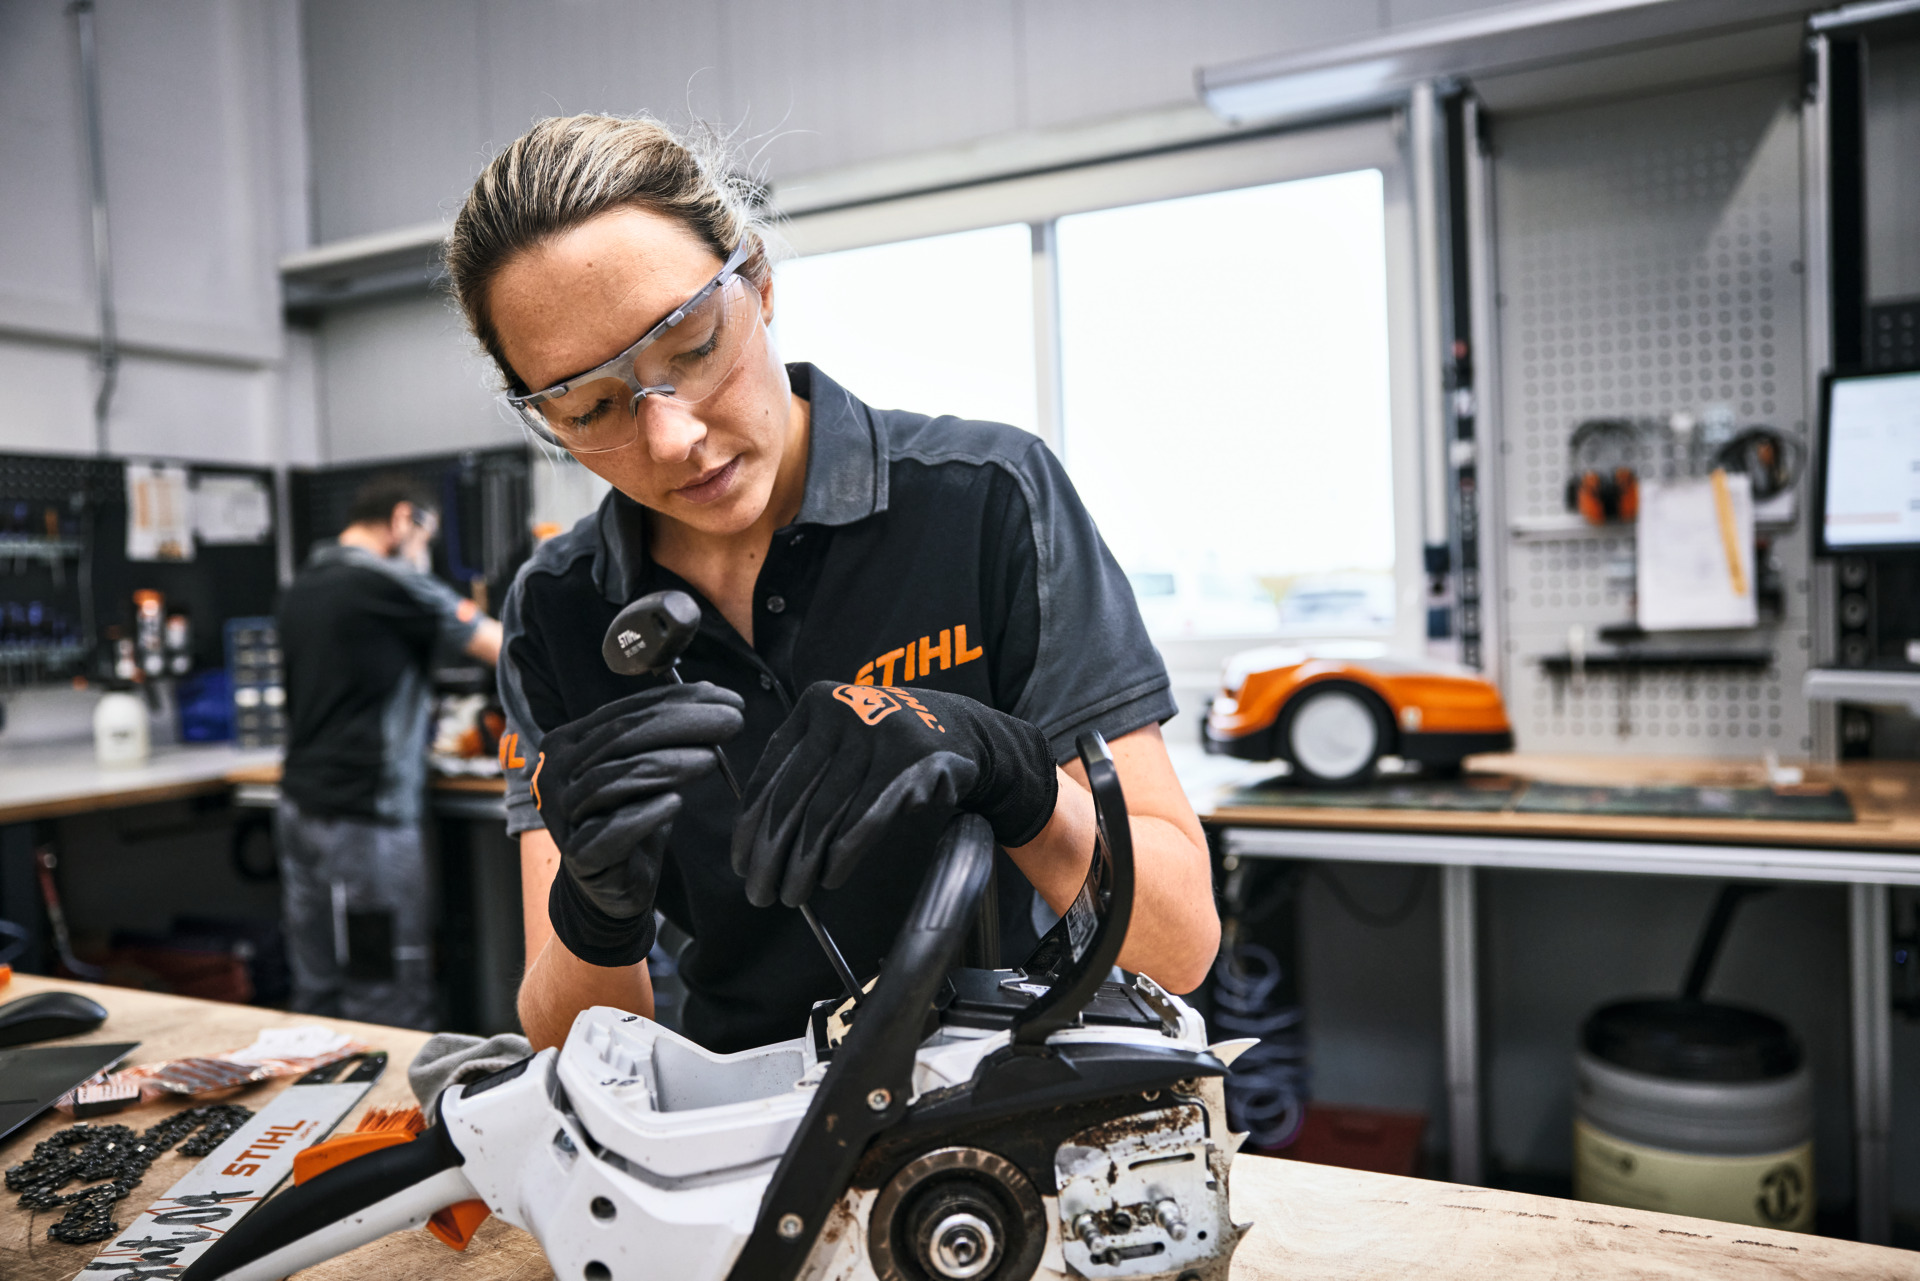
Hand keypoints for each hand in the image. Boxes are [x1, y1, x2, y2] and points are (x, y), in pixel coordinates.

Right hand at [536, 681, 743, 965]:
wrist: (609, 884)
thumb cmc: (629, 816)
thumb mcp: (645, 768)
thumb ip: (664, 734)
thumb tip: (713, 693)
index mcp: (569, 742)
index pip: (624, 713)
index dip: (676, 701)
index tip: (726, 697)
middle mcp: (556, 773)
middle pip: (619, 739)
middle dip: (681, 725)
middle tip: (731, 721)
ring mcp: (562, 815)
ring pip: (612, 780)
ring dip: (667, 765)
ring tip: (712, 758)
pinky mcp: (579, 856)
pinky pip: (610, 831)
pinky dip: (644, 815)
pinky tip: (675, 803)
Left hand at [732, 682, 1056, 907]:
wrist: (960, 729)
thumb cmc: (888, 745)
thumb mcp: (841, 741)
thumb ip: (803, 772)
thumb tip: (757, 837)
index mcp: (814, 707)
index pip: (771, 774)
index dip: (750, 825)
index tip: (741, 862)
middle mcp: (840, 713)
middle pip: (791, 798)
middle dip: (770, 854)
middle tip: (760, 891)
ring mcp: (876, 734)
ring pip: (823, 813)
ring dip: (802, 863)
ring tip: (792, 893)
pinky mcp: (908, 761)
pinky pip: (863, 819)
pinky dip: (842, 855)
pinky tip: (831, 876)